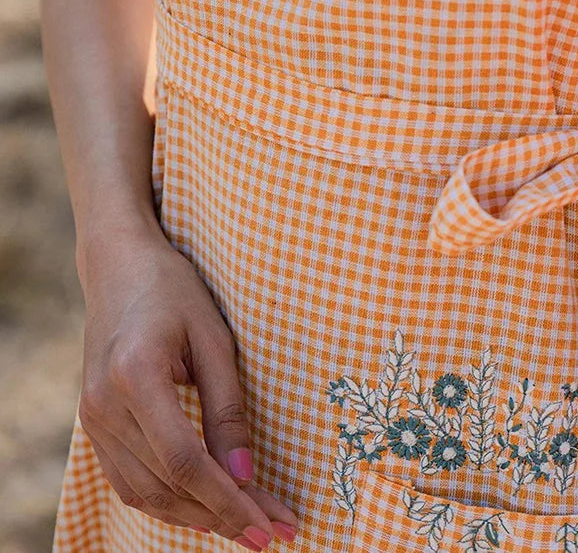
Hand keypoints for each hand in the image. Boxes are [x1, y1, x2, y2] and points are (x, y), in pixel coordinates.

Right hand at [77, 226, 299, 546]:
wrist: (118, 267)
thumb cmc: (174, 291)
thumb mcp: (214, 339)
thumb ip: (228, 409)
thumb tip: (246, 476)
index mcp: (136, 376)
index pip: (184, 461)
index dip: (226, 500)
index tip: (267, 523)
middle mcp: (104, 405)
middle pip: (166, 485)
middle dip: (221, 516)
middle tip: (270, 530)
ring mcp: (91, 418)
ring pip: (144, 493)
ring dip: (195, 516)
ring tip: (244, 525)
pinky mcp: (93, 424)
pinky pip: (128, 480)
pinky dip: (167, 500)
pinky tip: (203, 506)